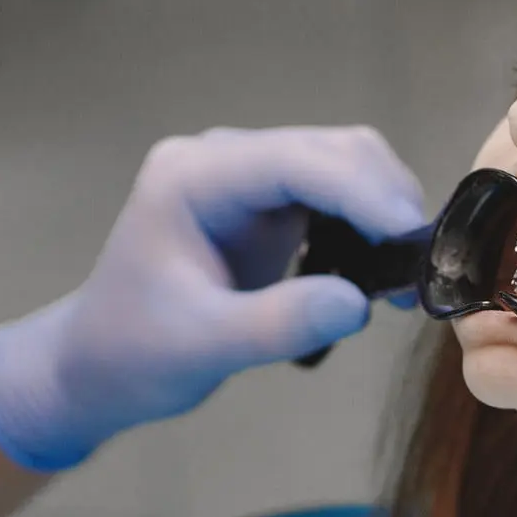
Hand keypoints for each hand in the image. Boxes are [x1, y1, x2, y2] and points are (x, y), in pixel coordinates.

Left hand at [0, 126, 424, 470]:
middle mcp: (221, 161)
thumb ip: (278, 324)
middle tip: (419, 272)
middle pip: (331, 151)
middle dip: (383, 201)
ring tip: (402, 281)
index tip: (410, 237)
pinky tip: (377, 275)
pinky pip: (337, 194)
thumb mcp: (203, 348)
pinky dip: (369, 225)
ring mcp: (246, 177)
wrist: (98, 366)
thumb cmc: (134, 354)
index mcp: (192, 179)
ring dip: (383, 212)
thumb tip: (358, 304)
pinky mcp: (267, 202)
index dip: (361, 192)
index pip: (294, 162)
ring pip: (344, 165)